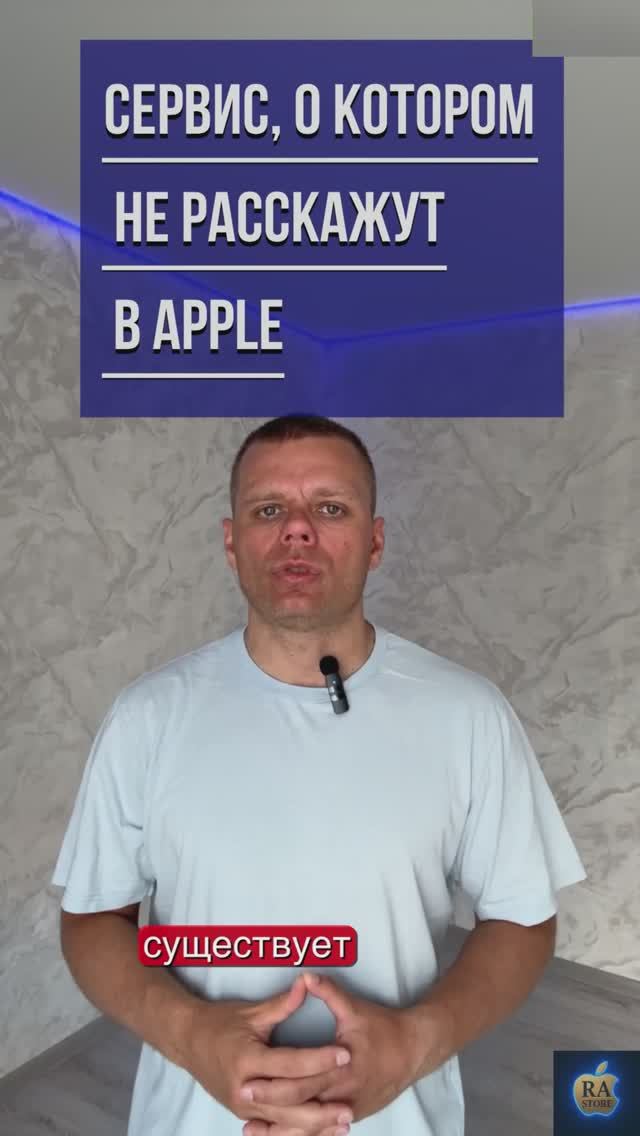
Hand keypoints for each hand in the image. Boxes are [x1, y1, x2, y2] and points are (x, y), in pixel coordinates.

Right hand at [185, 974, 353, 1133]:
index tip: (345, 1055)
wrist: (188, 1041)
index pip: (290, 1063)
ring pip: (283, 1122)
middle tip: (350, 1103)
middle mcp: (244, 1087)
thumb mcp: (251, 1012)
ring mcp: (243, 1106)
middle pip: (289, 1101)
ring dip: (314, 1124)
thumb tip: (307, 984)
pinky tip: (320, 1130)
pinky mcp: (244, 1114)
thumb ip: (282, 1004)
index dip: (319, 1060)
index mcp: (247, 1058)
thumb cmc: (219, 1023)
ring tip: (343, 1122)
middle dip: (321, 1103)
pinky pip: (275, 1128)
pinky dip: (298, 1131)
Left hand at [241, 971, 423, 1134]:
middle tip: (241, 1099)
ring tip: (250, 1129)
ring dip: (281, 1129)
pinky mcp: (352, 1115)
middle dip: (270, 1105)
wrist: (414, 1051)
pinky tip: (278, 1133)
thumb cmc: (383, 1028)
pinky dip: (299, 1134)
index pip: (302, 1080)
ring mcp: (349, 1109)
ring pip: (310, 1126)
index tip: (247, 1081)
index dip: (273, 1084)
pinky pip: (321, 1131)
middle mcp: (345, 1093)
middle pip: (301, 1106)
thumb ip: (329, 993)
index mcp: (342, 1067)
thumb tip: (305, 977)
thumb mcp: (355, 1009)